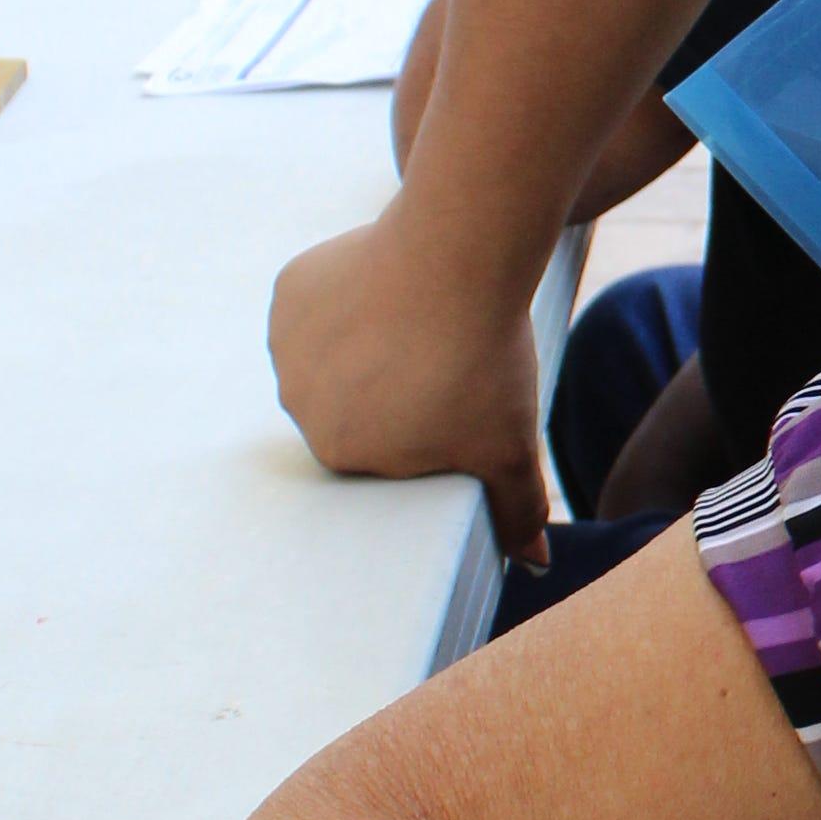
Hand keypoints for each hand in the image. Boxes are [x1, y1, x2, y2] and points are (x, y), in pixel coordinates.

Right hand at [271, 202, 552, 554]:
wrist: (457, 257)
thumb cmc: (482, 362)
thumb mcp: (511, 449)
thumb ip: (518, 511)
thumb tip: (534, 562)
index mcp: (340, 454)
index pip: (383, 452)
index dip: (424, 426)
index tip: (454, 394)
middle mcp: (297, 406)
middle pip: (350, 406)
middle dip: (391, 389)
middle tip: (440, 358)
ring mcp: (286, 346)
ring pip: (330, 355)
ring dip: (365, 345)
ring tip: (416, 322)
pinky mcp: (289, 290)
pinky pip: (316, 305)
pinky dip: (348, 300)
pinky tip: (388, 290)